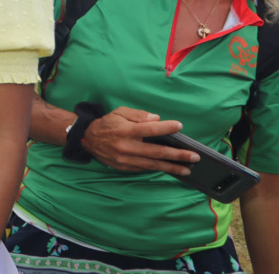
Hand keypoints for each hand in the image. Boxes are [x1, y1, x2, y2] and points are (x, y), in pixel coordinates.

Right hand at [82, 106, 198, 174]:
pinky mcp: (125, 167)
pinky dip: (158, 169)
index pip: (151, 129)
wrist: (88, 139)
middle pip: (157, 151)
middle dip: (177, 155)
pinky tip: (169, 169)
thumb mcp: (120, 112)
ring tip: (187, 168)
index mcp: (126, 130)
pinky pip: (144, 168)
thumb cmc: (107, 124)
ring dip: (172, 167)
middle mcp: (127, 146)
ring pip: (153, 164)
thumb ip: (138, 115)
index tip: (179, 126)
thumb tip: (156, 119)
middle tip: (193, 157)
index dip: (167, 127)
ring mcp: (126, 159)